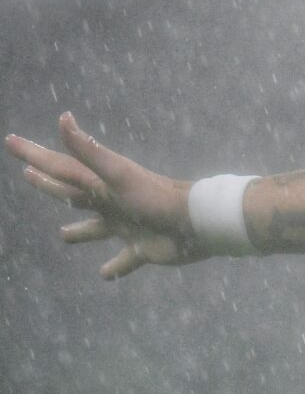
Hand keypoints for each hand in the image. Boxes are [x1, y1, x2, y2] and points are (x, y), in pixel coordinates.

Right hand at [4, 112, 201, 279]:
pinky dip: (113, 267)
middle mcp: (110, 203)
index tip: (10, 141)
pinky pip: (124, 260)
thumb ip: (89, 151)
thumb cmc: (156, 198)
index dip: (34, 155)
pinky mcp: (142, 249)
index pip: (59, 167)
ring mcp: (126, 225)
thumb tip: (63, 118)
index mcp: (100, 185)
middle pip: (72, 193)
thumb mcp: (116, 175)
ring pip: (96, 229)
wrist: (197, 223)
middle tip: (30, 175)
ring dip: (80, 232)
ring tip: (63, 235)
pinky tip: (104, 274)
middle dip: (49, 185)